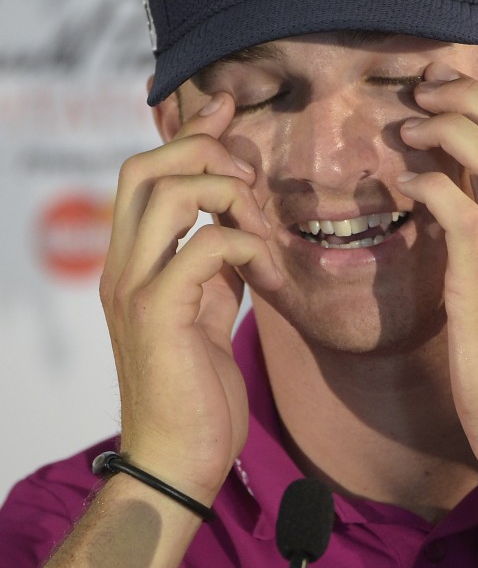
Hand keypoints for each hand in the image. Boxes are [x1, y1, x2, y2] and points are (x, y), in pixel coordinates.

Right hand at [99, 93, 282, 502]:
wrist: (181, 458)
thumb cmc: (198, 388)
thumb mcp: (207, 310)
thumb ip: (212, 263)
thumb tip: (235, 223)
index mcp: (132, 262)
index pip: (145, 174)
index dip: (186, 135)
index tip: (226, 110)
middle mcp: (121, 267)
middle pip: (145, 167)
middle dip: (203, 149)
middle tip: (248, 168)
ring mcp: (134, 288)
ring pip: (169, 194)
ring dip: (227, 194)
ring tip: (260, 223)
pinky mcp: (158, 314)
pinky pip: (203, 246)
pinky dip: (244, 243)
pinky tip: (267, 268)